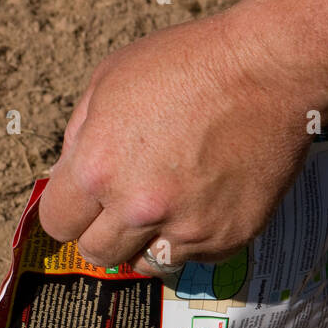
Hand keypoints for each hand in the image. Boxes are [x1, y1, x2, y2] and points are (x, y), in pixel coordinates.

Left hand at [38, 10, 314, 273]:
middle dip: (104, 231)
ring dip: (147, 241)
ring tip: (168, 205)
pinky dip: (194, 237)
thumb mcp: (110, 80)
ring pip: (145, 264)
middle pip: (98, 253)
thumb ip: (79, 135)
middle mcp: (138, 208)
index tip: (85, 201)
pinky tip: (205, 199)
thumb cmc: (189, 64)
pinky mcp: (227, 238)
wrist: (270, 70)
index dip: (70, 209)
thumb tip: (68, 174)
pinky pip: (195, 257)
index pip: (57, 223)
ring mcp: (186, 229)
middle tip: (125, 205)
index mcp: (98, 168)